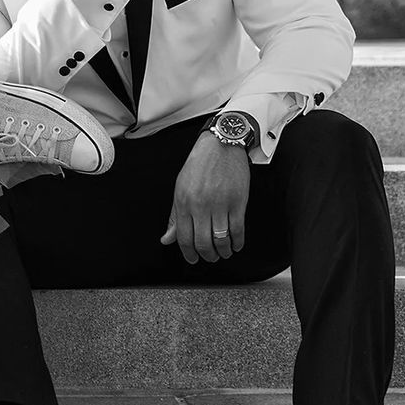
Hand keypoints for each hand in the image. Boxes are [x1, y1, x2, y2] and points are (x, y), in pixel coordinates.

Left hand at [160, 134, 249, 263]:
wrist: (221, 145)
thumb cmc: (199, 165)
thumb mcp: (180, 188)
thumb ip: (175, 216)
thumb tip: (167, 239)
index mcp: (184, 202)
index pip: (184, 237)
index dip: (188, 253)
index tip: (193, 259)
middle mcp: (201, 206)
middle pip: (203, 243)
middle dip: (207, 256)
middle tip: (210, 258)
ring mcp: (220, 205)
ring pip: (221, 240)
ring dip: (223, 252)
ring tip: (223, 253)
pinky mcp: (238, 202)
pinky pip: (238, 230)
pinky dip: (237, 242)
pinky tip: (236, 245)